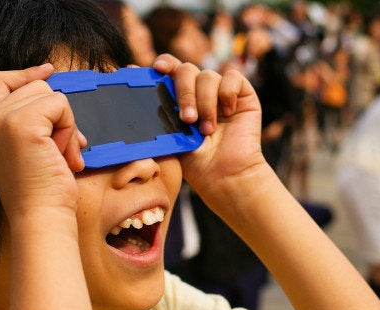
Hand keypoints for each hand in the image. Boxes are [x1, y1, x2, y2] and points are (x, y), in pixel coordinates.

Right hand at [0, 64, 85, 222]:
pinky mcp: (21, 124)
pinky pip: (59, 104)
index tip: (48, 70)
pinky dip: (70, 127)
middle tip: (61, 149)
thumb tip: (59, 96)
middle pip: (35, 86)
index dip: (25, 73)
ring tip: (61, 155)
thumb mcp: (32, 146)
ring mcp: (1, 120)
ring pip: (50, 94)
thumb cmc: (43, 189)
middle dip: (58, 115)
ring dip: (66, 124)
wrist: (41, 216)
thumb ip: (35, 120)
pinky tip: (65, 154)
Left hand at [152, 54, 266, 199]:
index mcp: (179, 97)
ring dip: (205, 102)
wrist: (224, 175)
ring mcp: (220, 91)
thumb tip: (136, 82)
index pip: (169, 70)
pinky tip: (228, 112)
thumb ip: (157, 110)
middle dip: (184, 93)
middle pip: (186, 70)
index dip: (164, 64)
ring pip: (207, 76)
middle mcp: (199, 90)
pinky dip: (227, 93)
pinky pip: (233, 78)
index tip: (156, 69)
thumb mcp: (169, 135)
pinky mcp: (243, 95)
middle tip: (187, 119)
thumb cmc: (195, 161)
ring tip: (207, 129)